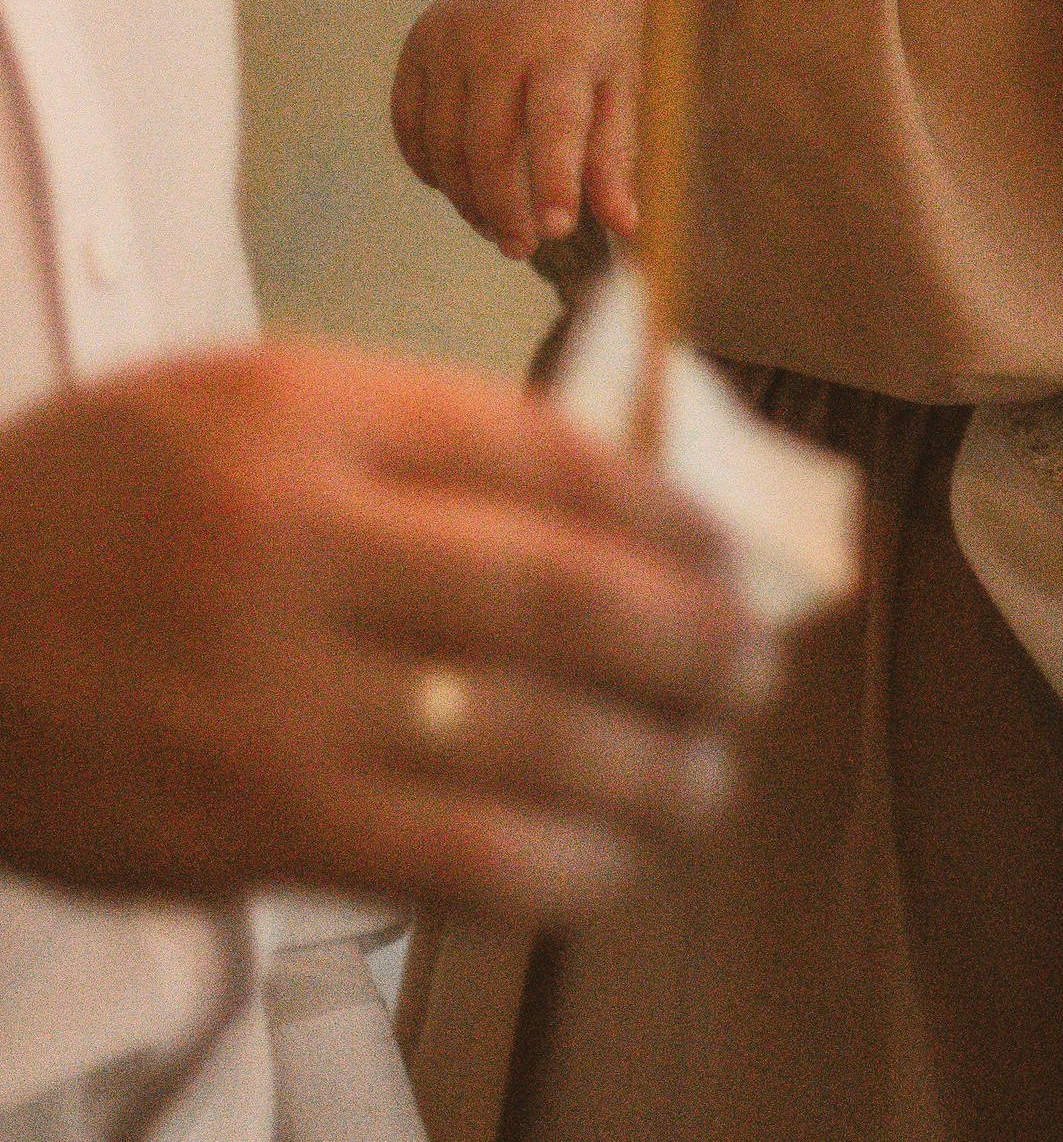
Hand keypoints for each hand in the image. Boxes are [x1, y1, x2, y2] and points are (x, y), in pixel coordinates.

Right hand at [0, 340, 779, 917]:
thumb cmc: (98, 506)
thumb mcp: (240, 405)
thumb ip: (406, 436)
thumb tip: (599, 487)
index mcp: (309, 418)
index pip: (544, 455)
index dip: (663, 508)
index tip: (724, 544)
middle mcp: (300, 546)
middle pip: (561, 595)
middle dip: (690, 637)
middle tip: (756, 662)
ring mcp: (275, 696)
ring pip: (528, 737)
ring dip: (653, 763)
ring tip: (712, 771)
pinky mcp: (249, 826)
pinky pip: (453, 859)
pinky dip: (561, 865)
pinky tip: (613, 862)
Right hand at [393, 0, 786, 257]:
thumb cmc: (604, 27)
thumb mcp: (626, 79)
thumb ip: (617, 151)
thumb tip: (625, 226)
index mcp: (563, 41)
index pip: (555, 119)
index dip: (554, 178)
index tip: (558, 231)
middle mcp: (497, 34)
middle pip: (485, 143)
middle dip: (501, 207)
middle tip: (522, 247)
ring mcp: (449, 35)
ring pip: (442, 142)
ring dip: (464, 197)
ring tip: (498, 225)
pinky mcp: (418, 42)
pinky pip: (408, 122)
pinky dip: (428, 164)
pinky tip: (456, 184)